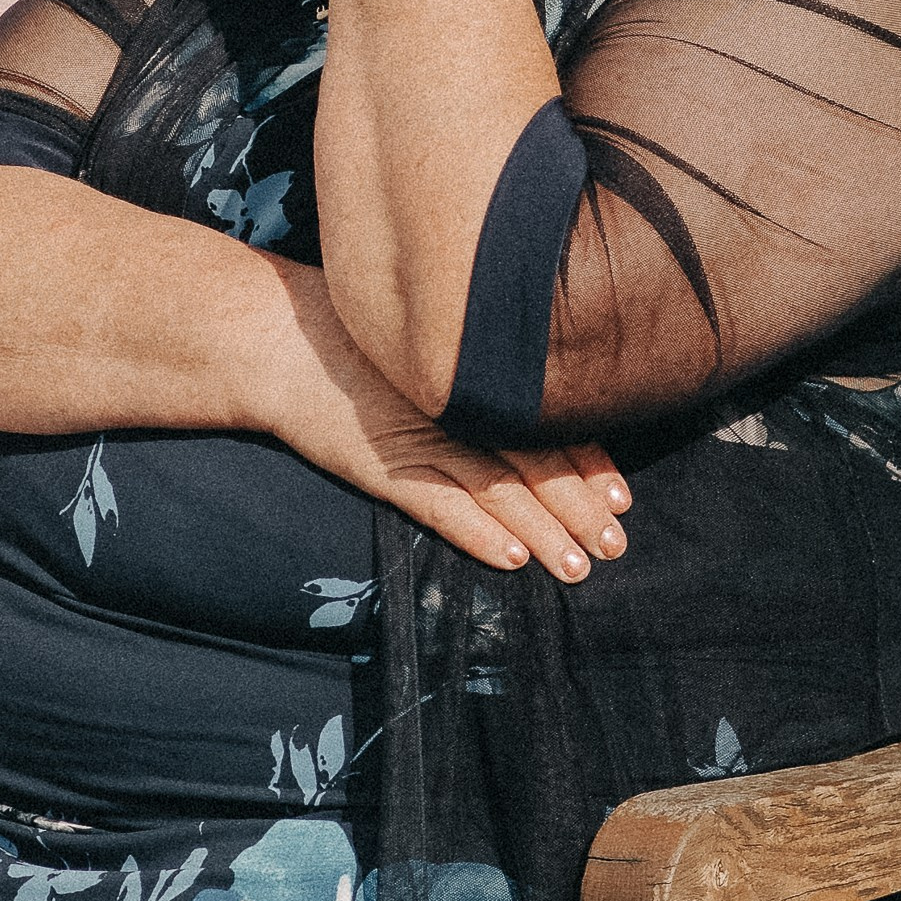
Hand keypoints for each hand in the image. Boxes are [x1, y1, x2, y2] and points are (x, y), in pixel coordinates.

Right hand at [260, 261, 628, 582]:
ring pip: (498, 491)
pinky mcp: (383, 468)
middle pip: (533, 462)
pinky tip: (510, 557)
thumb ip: (469, 364)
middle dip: (579, 507)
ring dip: (542, 532)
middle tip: (616, 544)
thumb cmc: (350, 334)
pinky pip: (439, 507)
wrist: (277, 338)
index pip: (545, 425)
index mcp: (471, 377)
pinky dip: (477, 533)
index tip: (623, 496)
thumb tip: (528, 388)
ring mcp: (421, 439)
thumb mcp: (421, 339)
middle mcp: (456, 407)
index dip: (588, 462)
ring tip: (578, 566)